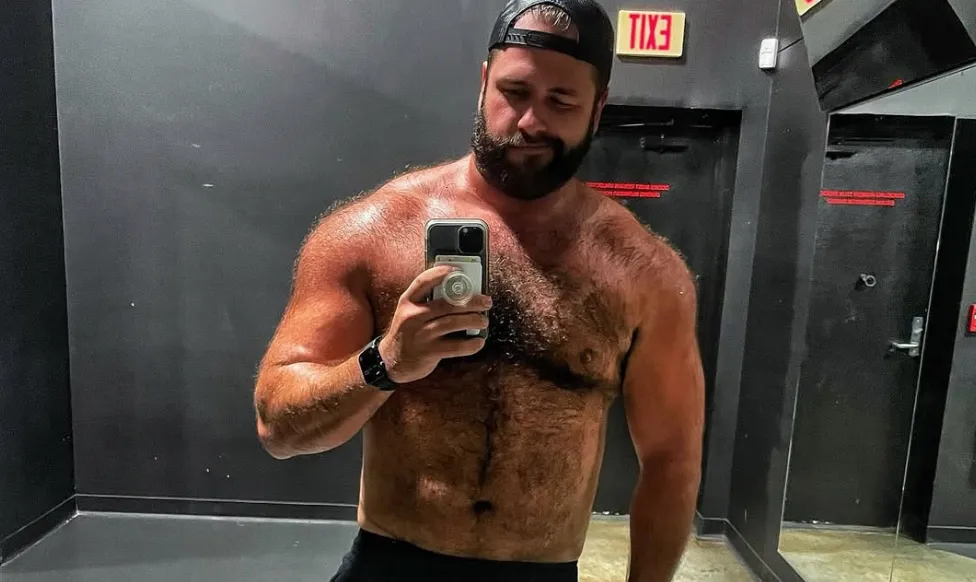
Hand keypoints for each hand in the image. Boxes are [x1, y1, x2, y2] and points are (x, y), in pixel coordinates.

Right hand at [378, 265, 490, 383]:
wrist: (390, 361)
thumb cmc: (407, 333)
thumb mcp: (409, 313)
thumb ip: (427, 303)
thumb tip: (460, 294)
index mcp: (407, 302)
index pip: (423, 281)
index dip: (441, 273)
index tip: (459, 270)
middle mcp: (413, 316)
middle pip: (447, 304)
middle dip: (472, 301)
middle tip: (486, 302)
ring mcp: (420, 335)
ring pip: (453, 323)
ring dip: (474, 320)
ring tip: (483, 321)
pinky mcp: (428, 352)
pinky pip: (455, 347)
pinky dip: (471, 344)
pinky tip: (478, 341)